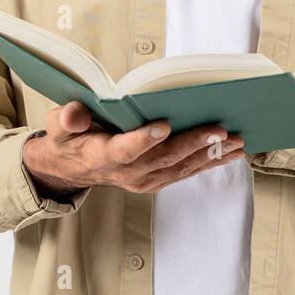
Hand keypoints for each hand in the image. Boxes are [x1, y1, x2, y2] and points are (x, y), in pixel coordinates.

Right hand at [21, 101, 244, 197]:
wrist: (71, 169)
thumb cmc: (68, 140)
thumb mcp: (57, 128)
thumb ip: (65, 120)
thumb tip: (73, 114)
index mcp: (102, 155)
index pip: (125, 149)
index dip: (143, 139)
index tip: (163, 124)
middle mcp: (127, 173)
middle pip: (164, 158)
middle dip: (194, 143)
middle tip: (220, 128)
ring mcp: (144, 180)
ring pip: (181, 167)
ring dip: (210, 154)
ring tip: (237, 141)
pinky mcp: (156, 181)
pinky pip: (186, 172)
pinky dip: (209, 162)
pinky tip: (230, 152)